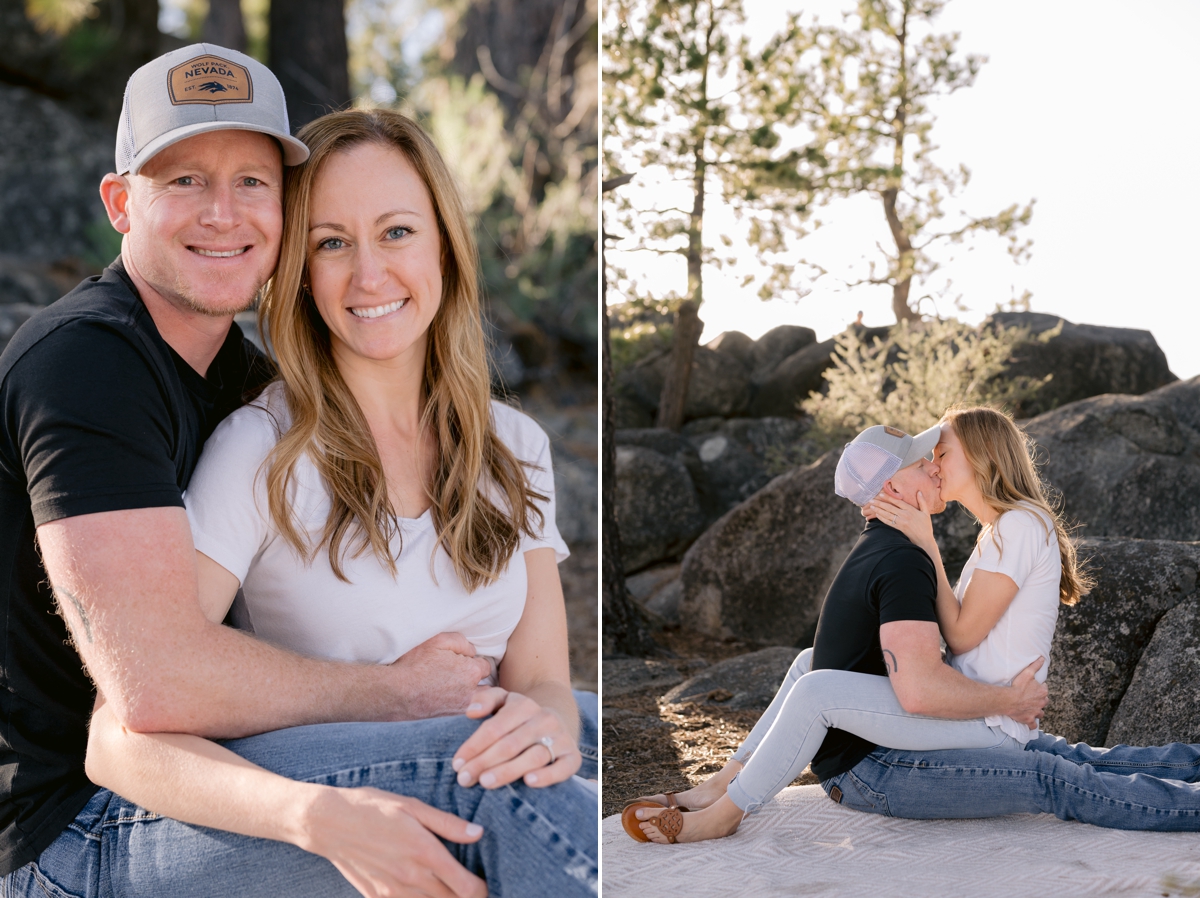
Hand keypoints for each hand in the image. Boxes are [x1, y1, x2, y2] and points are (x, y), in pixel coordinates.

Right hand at [300, 785, 485, 897]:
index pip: (467, 887)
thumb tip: (478, 833)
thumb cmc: (372, 808)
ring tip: (450, 888)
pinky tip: (423, 890)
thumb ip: (448, 823)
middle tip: (473, 886)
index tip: (487, 882)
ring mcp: (393, 893)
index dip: (483, 889)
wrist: (328, 823)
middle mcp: (411, 878)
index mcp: (425, 853)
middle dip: (467, 897)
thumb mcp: (412, 806)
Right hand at [388, 633, 491, 720]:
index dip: (474, 661)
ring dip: (471, 693)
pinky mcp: (450, 719)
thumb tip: (472, 651)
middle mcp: (471, 693)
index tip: (462, 662)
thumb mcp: (438, 641)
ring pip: (476, 700)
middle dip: (477, 680)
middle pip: (486, 686)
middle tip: (459, 675)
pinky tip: (445, 697)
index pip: (485, 666)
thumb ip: (461, 642)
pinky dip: (459, 703)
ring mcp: (461, 709)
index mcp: (471, 672)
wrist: (395, 693)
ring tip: (453, 687)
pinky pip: (464, 710)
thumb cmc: (415, 664)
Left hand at [453, 688, 581, 788]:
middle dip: (484, 762)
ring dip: (508, 771)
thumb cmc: (516, 718)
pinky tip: (528, 782)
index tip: (456, 764)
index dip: (473, 746)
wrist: (555, 722)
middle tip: (464, 780)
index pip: (494, 727)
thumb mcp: (502, 701)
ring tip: (486, 782)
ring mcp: (560, 738)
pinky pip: (562, 768)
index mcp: (523, 705)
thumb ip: (485, 700)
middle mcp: (544, 719)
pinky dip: (547, 776)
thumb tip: (471, 712)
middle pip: (510, 744)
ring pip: (534, 756)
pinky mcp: (572, 757)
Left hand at [865, 490, 936, 552]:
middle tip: (871, 499)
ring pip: (888, 514)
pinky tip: (877, 515)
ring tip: (871, 506)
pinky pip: (888, 522)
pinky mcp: (899, 528)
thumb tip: (919, 492)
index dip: (888, 497)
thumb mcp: (926, 513)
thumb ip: (922, 502)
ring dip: (878, 510)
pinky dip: (882, 518)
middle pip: (890, 507)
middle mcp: (905, 515)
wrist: (924, 540)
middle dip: (880, 503)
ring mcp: (901, 522)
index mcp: (911, 510)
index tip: (881, 494)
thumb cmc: (926, 526)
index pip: (898, 502)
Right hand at [1008, 657, 1047, 727]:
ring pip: (1040, 713)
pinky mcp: (1029, 720)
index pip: (1044, 690)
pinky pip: (1033, 725)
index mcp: (1043, 692)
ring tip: (1032, 709)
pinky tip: (1030, 723)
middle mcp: (1041, 703)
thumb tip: (1042, 658)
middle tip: (1032, 698)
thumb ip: (1036, 665)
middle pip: (1044, 702)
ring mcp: (1035, 712)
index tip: (1033, 687)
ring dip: (1038, 712)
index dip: (1040, 688)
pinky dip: (1032, 724)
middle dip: (1040, 700)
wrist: (1009, 699)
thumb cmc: (1018, 686)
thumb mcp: (1028, 673)